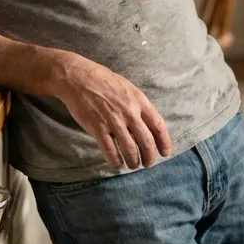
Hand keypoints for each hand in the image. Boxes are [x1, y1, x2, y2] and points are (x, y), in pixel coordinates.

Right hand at [54, 55, 172, 170]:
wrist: (78, 78)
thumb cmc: (103, 80)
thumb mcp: (127, 88)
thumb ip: (138, 105)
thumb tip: (146, 123)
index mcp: (139, 101)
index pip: (158, 126)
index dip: (164, 142)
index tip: (165, 153)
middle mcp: (129, 113)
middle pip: (146, 142)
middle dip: (149, 157)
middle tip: (148, 163)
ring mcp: (113, 121)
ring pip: (130, 150)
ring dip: (133, 162)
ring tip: (133, 165)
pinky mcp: (98, 129)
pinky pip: (110, 151)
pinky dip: (115, 161)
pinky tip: (117, 165)